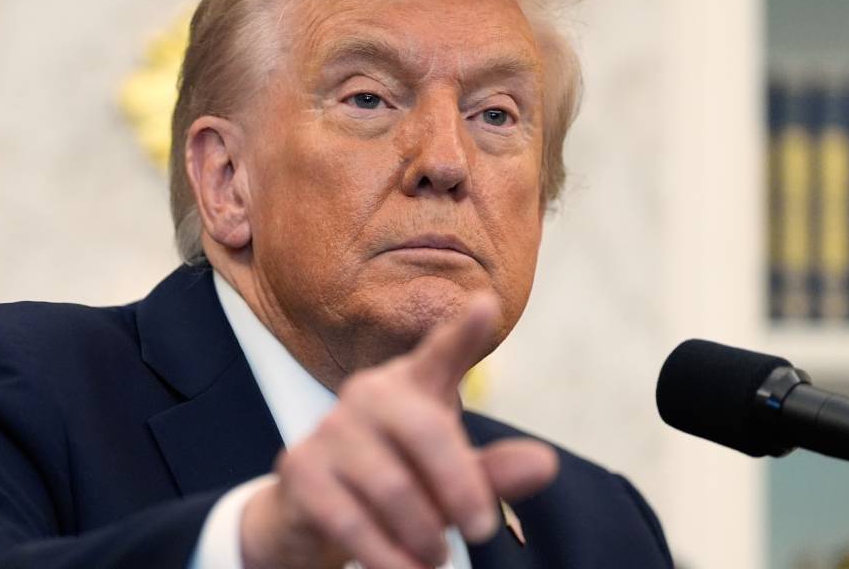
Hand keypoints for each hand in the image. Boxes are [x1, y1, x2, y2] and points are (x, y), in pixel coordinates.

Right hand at [239, 294, 558, 568]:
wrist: (310, 515)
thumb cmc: (397, 482)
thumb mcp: (449, 479)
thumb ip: (493, 472)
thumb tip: (546, 463)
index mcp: (412, 386)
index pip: (441, 354)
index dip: (465, 332)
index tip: (488, 305)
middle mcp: (369, 395)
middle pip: (429, 433)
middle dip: (463, 490)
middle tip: (484, 531)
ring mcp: (330, 429)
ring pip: (393, 487)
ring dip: (424, 534)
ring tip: (437, 558)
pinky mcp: (301, 470)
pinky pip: (352, 521)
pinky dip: (387, 556)